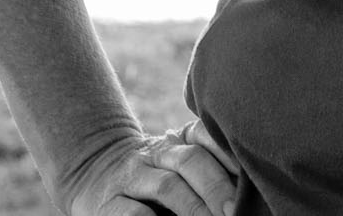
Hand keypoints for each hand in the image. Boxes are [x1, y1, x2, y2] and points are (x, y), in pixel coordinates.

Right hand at [64, 120, 241, 215]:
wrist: (91, 175)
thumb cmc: (153, 184)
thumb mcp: (178, 170)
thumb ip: (209, 174)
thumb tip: (250, 197)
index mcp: (178, 141)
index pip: (205, 134)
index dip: (229, 153)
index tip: (251, 177)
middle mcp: (155, 153)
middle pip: (191, 160)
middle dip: (217, 187)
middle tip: (234, 211)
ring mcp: (131, 176)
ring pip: (167, 186)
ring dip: (194, 209)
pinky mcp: (107, 204)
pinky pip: (134, 214)